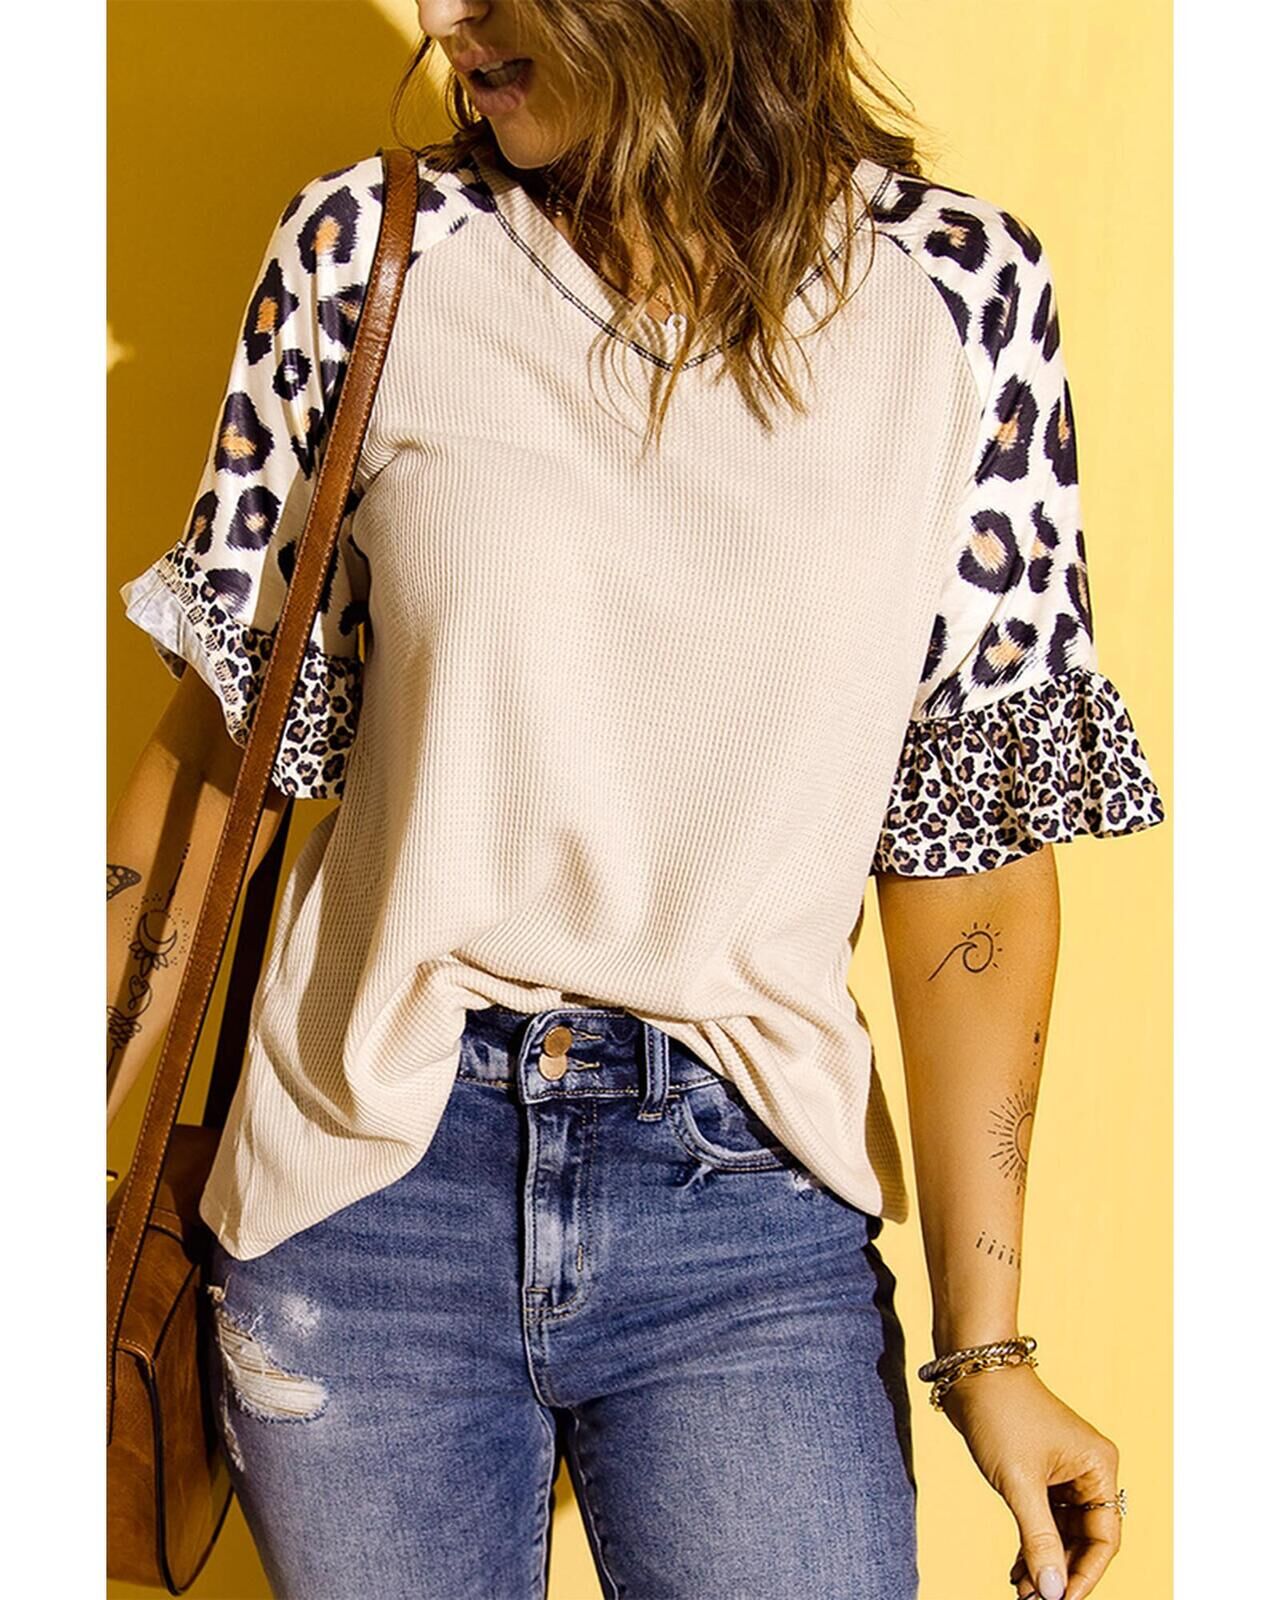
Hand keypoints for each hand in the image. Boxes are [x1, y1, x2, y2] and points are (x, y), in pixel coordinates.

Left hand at [936, 1361, 1122, 1597]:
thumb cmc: (1001, 1415)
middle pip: (1084, 1538)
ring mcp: (1063, 1471)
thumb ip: (1039, 1539)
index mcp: (1098, 1467)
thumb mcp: (1020, 1483)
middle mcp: (1087, 1470)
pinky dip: (1031, 1542)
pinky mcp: (1039, 1470)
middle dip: (1059, 1571)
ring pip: (1061, 1532)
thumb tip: (1052, 1592)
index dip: (1084, 1575)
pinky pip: (1044, 1517)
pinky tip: (1015, 1569)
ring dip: (1043, 1560)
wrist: (970, 1370)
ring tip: (1019, 1591)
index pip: (1104, 1538)